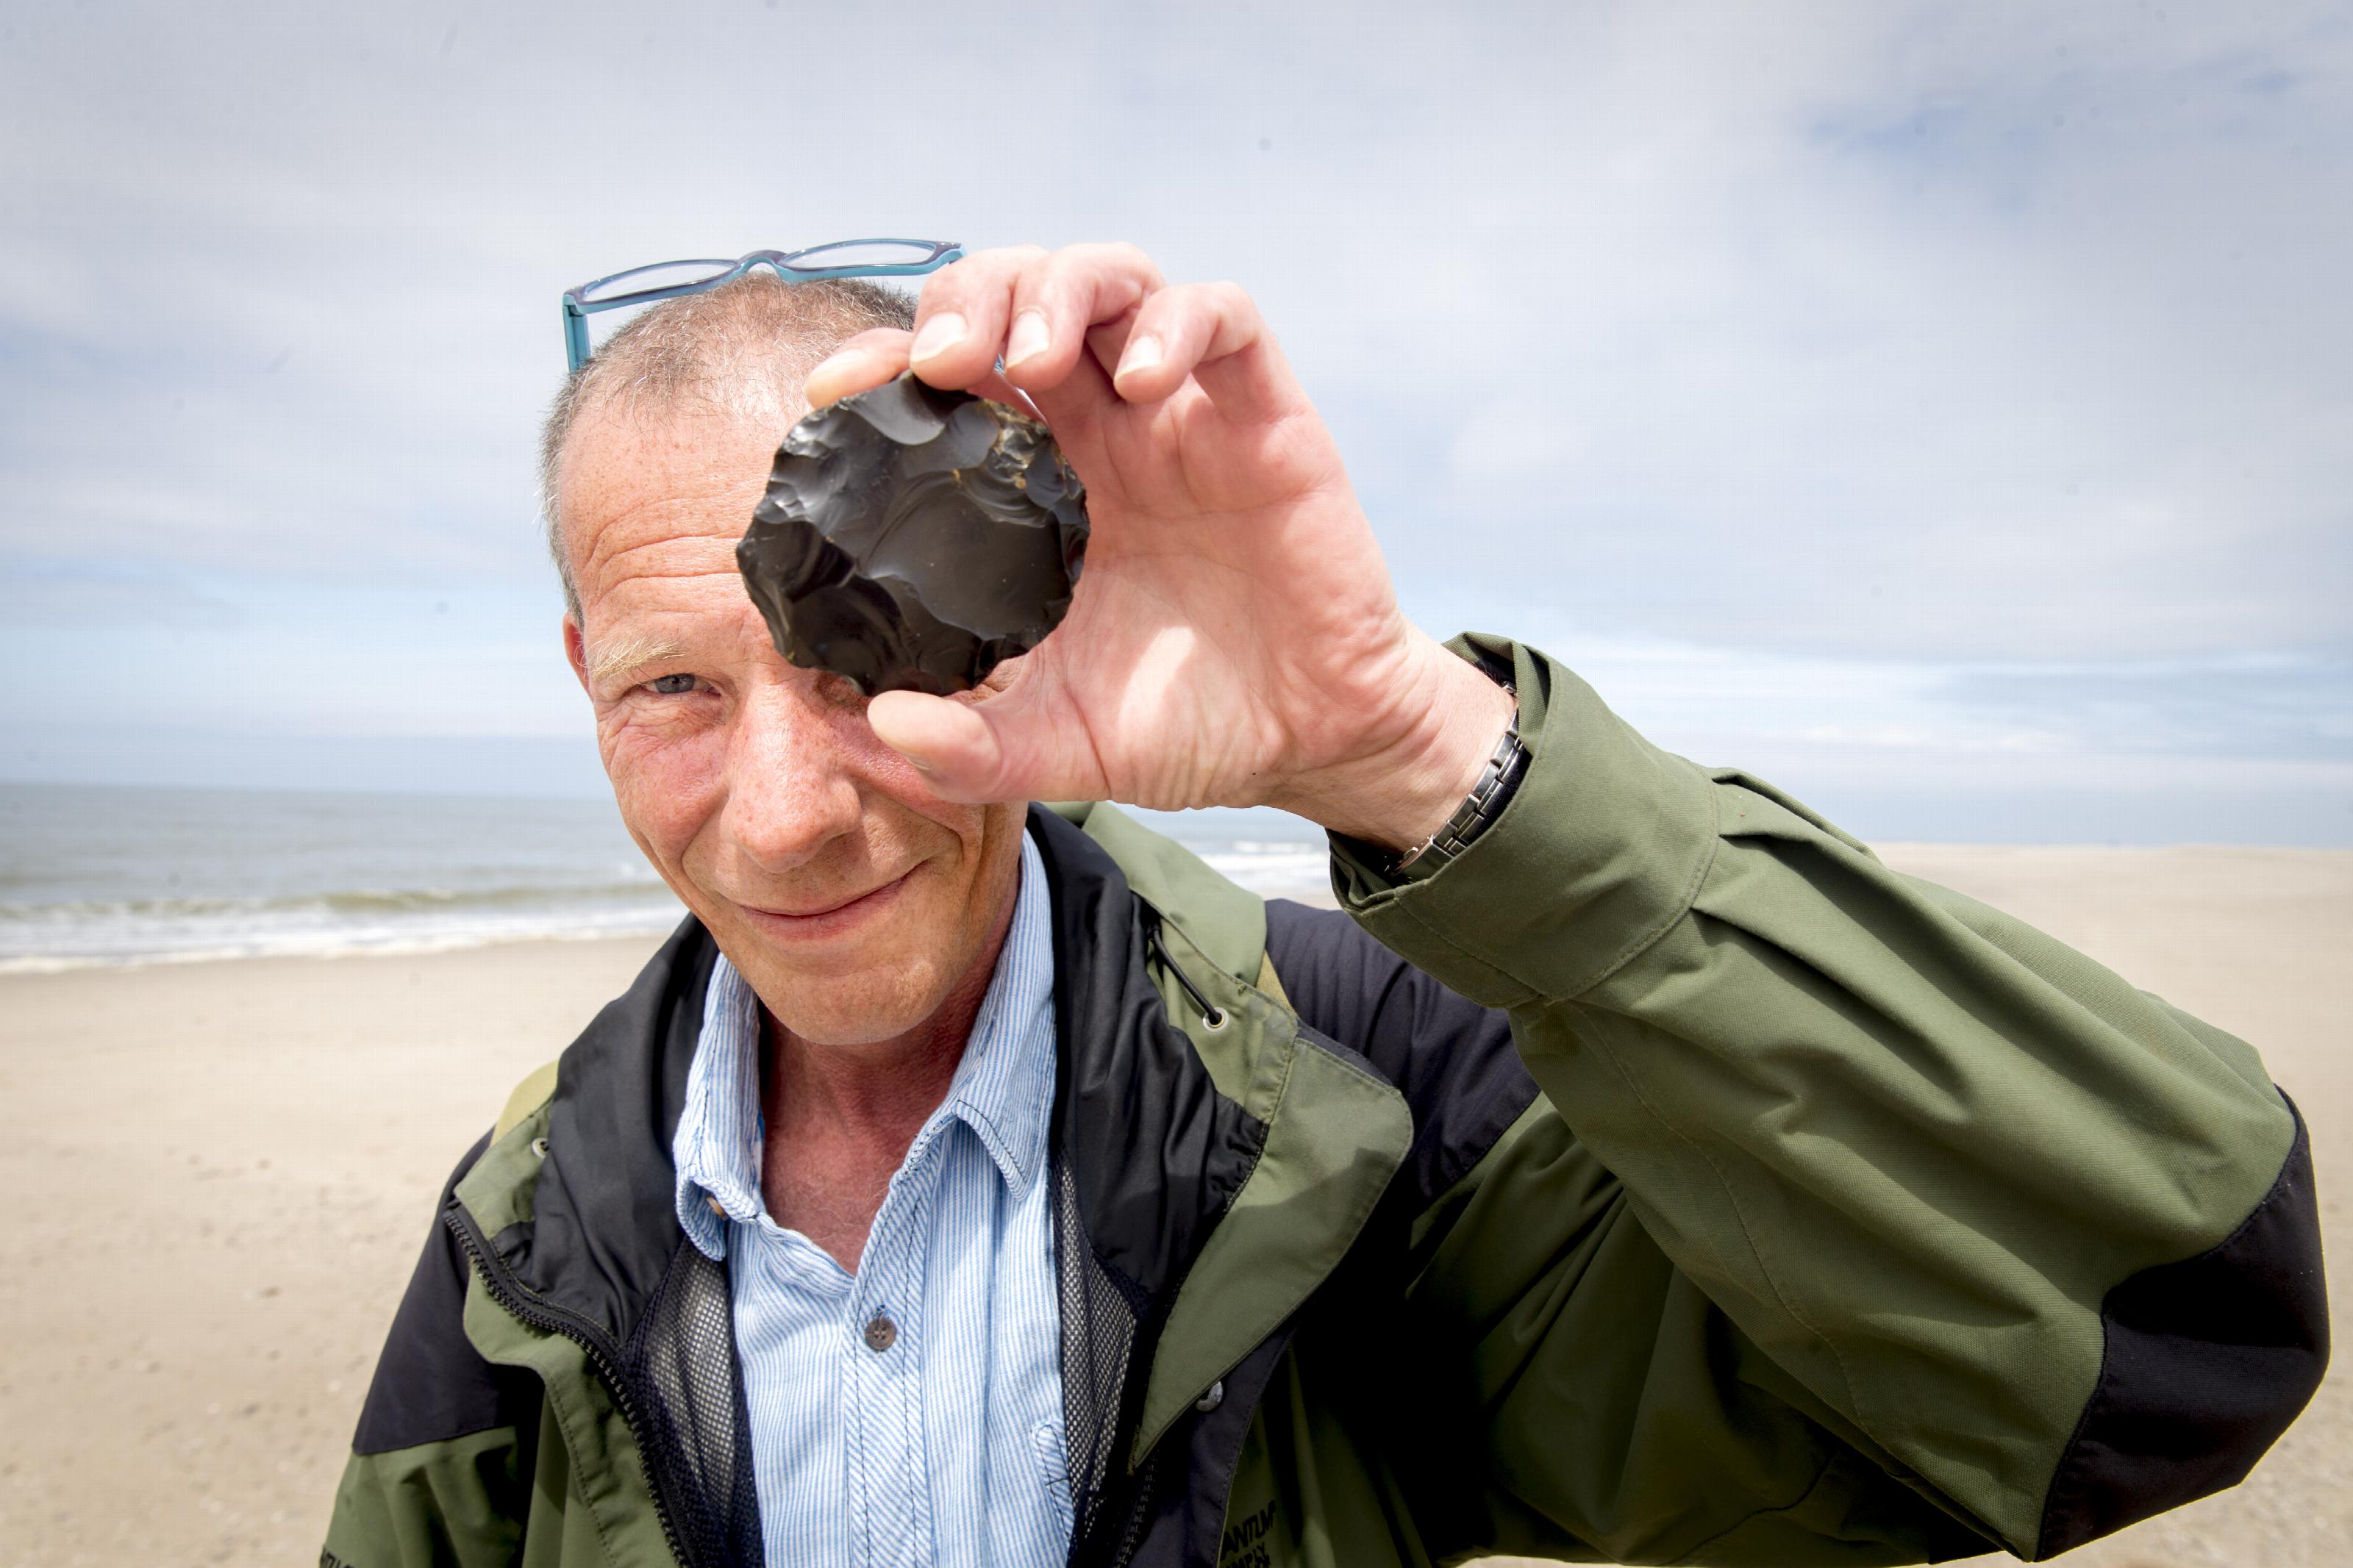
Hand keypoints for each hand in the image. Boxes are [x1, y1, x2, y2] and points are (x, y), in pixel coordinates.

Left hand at [802, 244, 1513, 850]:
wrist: (1311, 740)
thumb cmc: (1185, 724)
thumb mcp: (1059, 745)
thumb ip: (967, 747)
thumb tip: (873, 726)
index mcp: (1038, 485)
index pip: (950, 381)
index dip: (887, 363)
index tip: (835, 393)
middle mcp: (1103, 429)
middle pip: (1021, 294)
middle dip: (972, 299)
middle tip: (944, 363)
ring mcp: (1183, 414)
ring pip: (1116, 280)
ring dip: (1062, 291)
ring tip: (1035, 357)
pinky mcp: (1264, 415)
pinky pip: (1227, 317)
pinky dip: (1179, 323)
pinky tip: (1145, 383)